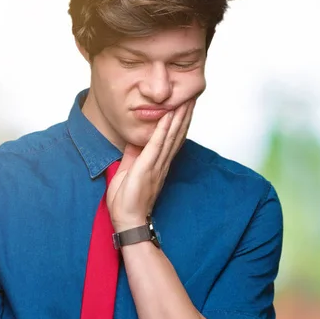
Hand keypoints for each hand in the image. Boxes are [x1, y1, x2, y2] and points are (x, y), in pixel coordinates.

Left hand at [107, 99, 194, 231]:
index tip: (184, 105)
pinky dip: (163, 129)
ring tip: (186, 101)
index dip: (179, 121)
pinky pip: (157, 144)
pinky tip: (168, 116)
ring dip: (179, 117)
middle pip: (177, 134)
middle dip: (184, 114)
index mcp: (157, 163)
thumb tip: (135, 140)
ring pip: (171, 136)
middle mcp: (161, 162)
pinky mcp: (147, 167)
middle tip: (192, 97)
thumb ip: (133, 155)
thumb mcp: (128, 171)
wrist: (128, 221)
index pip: (171, 138)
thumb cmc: (127, 202)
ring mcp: (156, 165)